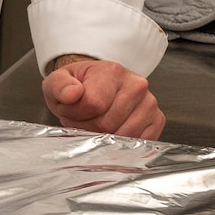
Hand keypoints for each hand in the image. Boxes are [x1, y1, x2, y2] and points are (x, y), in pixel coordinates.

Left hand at [42, 56, 165, 138]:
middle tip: (80, 117)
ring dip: (102, 137)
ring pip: (122, 136)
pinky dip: (119, 143)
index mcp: (112, 71)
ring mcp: (150, 103)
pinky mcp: (157, 120)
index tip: (70, 108)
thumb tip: (72, 94)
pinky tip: (111, 130)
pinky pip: (138, 143)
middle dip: (87, 126)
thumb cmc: (78, 86)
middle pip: (107, 123)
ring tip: (94, 121)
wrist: (93, 87)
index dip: (75, 113)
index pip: (93, 104)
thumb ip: (59, 86)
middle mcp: (136, 85)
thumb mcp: (58, 81)